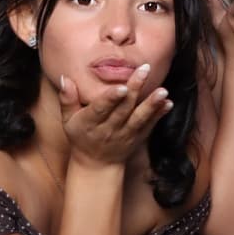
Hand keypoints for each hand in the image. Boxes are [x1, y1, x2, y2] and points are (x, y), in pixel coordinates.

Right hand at [58, 65, 172, 166]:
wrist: (97, 164)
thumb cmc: (81, 136)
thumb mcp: (67, 120)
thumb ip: (67, 99)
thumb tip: (65, 78)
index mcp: (90, 123)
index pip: (100, 109)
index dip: (111, 99)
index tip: (121, 87)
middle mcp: (109, 129)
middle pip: (123, 109)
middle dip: (134, 89)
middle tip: (145, 70)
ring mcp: (126, 134)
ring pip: (139, 118)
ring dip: (152, 105)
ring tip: (163, 91)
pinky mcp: (138, 137)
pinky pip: (149, 125)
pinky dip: (159, 115)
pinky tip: (168, 103)